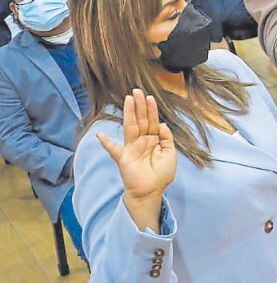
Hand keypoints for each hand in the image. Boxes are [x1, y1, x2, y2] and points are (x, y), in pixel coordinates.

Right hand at [96, 90, 176, 231]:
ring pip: (130, 127)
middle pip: (140, 120)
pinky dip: (107, 143)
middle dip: (139, 105)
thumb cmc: (161, 174)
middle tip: (136, 90)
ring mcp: (131, 148)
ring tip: (128, 100)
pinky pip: (114, 150)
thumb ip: (166, 138)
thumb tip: (161, 124)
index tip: (149, 96)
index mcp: (153, 139)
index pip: (152, 121)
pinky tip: (100, 135)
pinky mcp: (123, 158)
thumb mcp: (170, 153)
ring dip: (129, 113)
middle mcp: (141, 141)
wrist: (152, 191)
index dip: (150, 109)